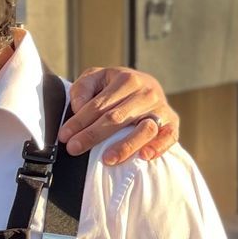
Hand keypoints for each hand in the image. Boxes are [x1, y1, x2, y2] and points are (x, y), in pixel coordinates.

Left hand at [60, 67, 178, 164]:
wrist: (143, 86)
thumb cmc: (113, 87)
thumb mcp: (95, 78)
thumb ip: (82, 89)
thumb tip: (79, 108)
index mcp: (126, 80)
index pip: (99, 105)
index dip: (79, 121)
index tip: (64, 135)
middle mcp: (147, 92)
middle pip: (118, 118)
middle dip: (93, 135)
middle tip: (74, 149)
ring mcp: (161, 108)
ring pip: (144, 128)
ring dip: (126, 146)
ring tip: (107, 159)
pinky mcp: (173, 122)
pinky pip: (169, 136)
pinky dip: (159, 146)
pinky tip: (144, 156)